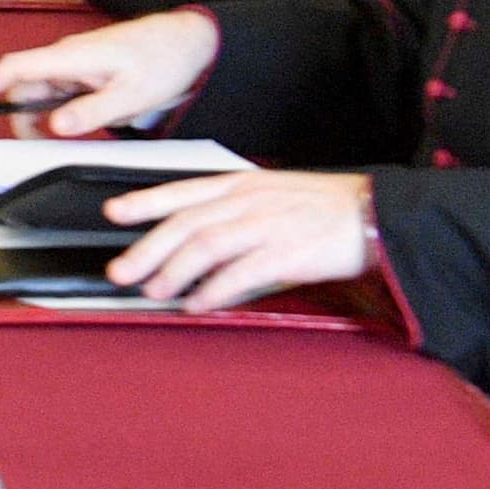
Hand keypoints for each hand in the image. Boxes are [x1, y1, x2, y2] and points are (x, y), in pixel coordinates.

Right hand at [0, 9, 218, 132]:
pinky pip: (62, 93)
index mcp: (73, 56)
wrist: (189, 41)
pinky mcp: (87, 70)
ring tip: (60, 137)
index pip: (16, 68)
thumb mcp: (133, 95)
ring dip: (44, 116)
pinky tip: (80, 123)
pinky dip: (61, 111)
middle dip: (21, 116)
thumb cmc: (164, 58)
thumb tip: (55, 126)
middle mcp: (68, 57)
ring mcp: (76, 63)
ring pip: (43, 92)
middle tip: (31, 145)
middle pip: (25, 86)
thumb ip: (93, 112)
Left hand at [97, 170, 372, 311]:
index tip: (114, 213)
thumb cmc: (323, 208)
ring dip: (173, 271)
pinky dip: (214, 290)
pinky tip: (197, 304)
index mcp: (243, 183)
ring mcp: (268, 224)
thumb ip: (233, 209)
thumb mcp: (272, 194)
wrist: (375, 214)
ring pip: (206, 245)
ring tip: (153, 291)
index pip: (184, 189)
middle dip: (147, 248)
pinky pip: (240, 272)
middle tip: (120, 271)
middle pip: (186, 223)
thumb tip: (195, 238)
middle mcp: (250, 200)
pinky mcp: (288, 252)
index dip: (145, 201)